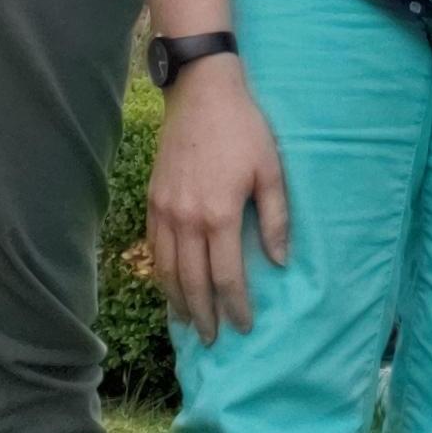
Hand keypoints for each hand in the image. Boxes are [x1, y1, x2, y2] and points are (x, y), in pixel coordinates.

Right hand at [146, 56, 288, 345]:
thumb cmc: (244, 129)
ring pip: (167, 270)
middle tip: (213, 339)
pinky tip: (169, 285)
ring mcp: (165, 211)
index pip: (227, 276)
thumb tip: (278, 261)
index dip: (236, 306)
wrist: (202, 93)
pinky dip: (161, 274)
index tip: (244, 326)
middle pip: (193, 282)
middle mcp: (187, 219)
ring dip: (178, 301)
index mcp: (220, 214)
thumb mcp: (271, 169)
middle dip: (204, 314)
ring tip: (189, 322)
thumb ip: (275, 218)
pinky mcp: (153, 200)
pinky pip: (154, 248)